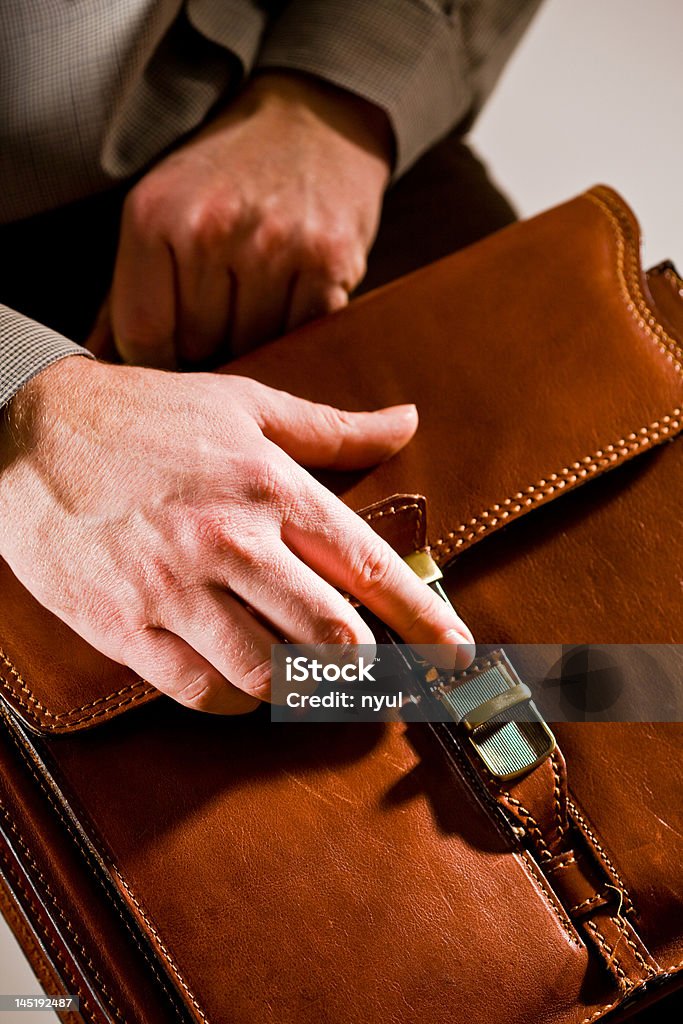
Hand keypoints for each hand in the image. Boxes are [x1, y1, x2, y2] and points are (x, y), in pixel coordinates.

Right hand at [0, 360, 472, 713]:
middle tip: (386, 682)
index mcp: (271, 486)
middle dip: (371, 670)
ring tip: (311, 680)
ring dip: (303, 689)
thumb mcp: (245, 404)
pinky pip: (200, 691)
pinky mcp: (125, 626)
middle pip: (332, 636)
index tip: (456, 654)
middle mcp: (232, 541)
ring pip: (270, 676)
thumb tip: (407, 421)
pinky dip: (235, 700)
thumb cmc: (146, 417)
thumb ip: (333, 427)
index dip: (424, 619)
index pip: (369, 568)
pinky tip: (243, 683)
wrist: (28, 434)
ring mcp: (175, 590)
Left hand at [100, 72, 392, 366]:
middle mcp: (212, 228)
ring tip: (258, 291)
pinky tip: (293, 290)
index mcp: (154, 214)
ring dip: (254, 336)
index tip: (170, 352)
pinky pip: (301, 333)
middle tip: (223, 303)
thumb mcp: (160, 208)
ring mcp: (274, 245)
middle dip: (207, 340)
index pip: (142, 334)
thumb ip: (125, 288)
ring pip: (251, 346)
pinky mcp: (329, 261)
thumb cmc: (226, 173)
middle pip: (198, 345)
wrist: (314, 118)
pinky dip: (297, 327)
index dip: (155, 358)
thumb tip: (96, 355)